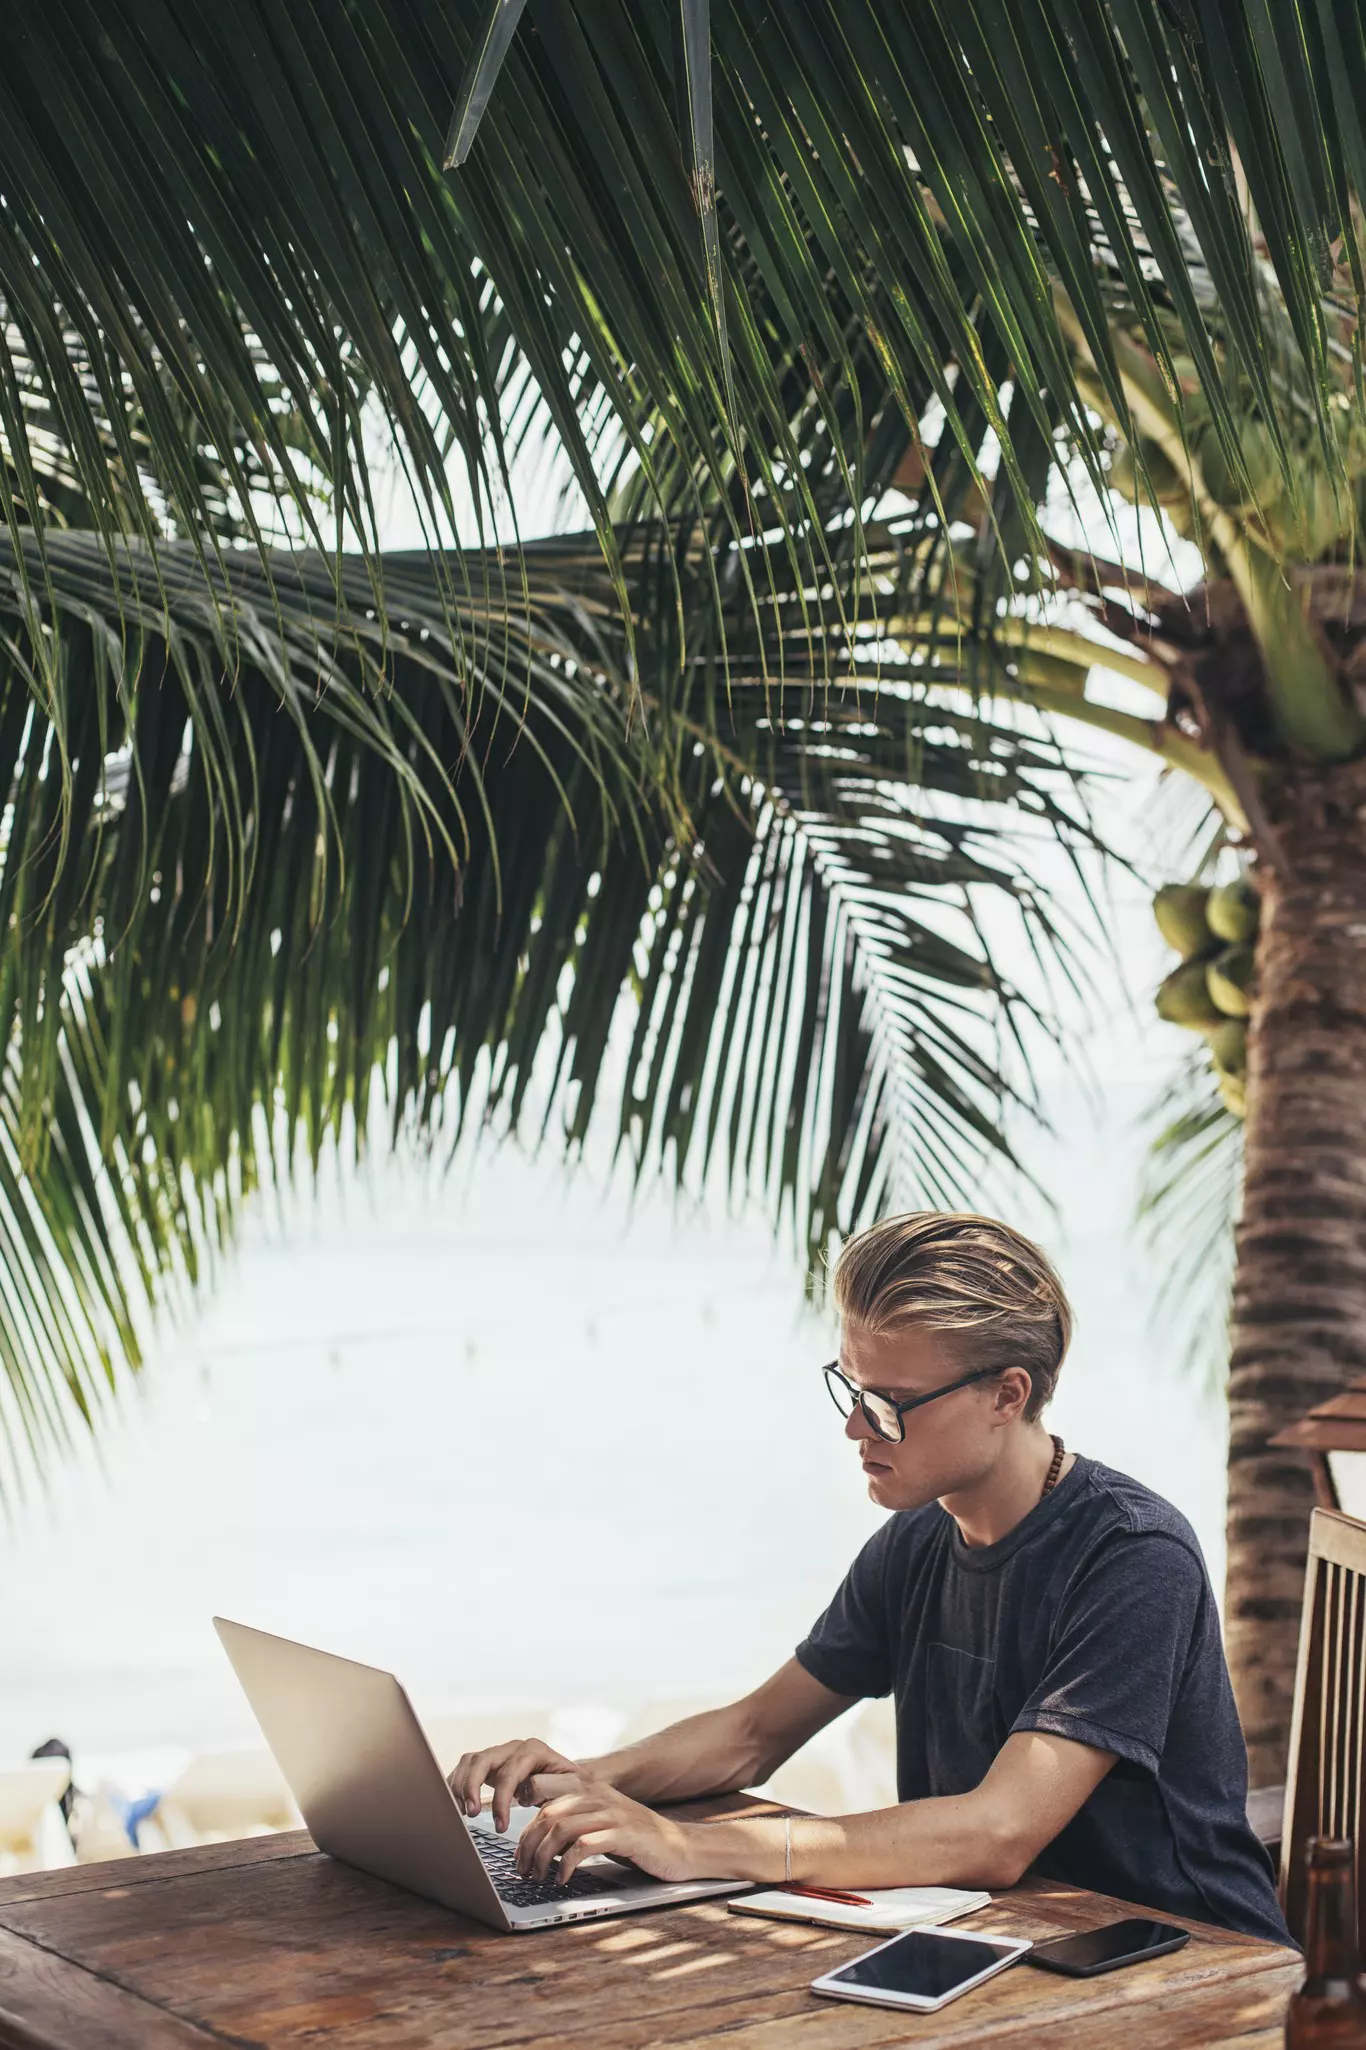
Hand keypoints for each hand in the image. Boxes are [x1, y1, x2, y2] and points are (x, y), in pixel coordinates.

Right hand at [447, 1737, 576, 1833]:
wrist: (572, 1782)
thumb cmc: (572, 1787)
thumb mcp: (571, 1788)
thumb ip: (550, 1787)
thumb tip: (524, 1790)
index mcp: (533, 1751)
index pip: (509, 1772)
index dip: (501, 1800)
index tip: (500, 1826)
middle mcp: (513, 1748)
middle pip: (482, 1759)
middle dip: (471, 1787)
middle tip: (471, 1814)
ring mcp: (500, 1754)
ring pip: (470, 1762)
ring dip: (461, 1786)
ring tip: (462, 1813)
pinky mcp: (490, 1765)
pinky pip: (466, 1768)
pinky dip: (457, 1785)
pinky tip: (457, 1805)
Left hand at [514, 1772, 700, 1885]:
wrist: (678, 1846)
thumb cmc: (633, 1838)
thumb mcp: (600, 1821)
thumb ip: (571, 1819)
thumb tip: (533, 1837)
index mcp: (588, 1787)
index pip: (541, 1788)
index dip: (522, 1814)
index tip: (515, 1842)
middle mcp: (598, 1795)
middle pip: (547, 1812)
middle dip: (527, 1844)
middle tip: (521, 1869)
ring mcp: (611, 1813)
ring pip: (561, 1828)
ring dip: (543, 1857)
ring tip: (538, 1877)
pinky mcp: (624, 1835)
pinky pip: (584, 1845)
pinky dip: (567, 1865)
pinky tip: (563, 1880)